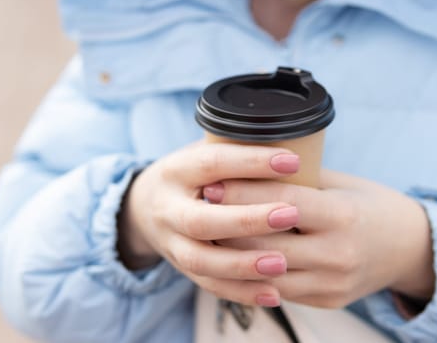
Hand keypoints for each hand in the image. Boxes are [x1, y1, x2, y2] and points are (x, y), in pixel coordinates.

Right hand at [117, 142, 302, 306]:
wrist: (144, 206)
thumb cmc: (190, 175)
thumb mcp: (202, 152)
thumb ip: (234, 151)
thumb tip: (289, 141)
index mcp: (177, 171)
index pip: (212, 164)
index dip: (251, 162)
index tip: (292, 161)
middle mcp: (168, 209)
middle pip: (201, 221)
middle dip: (247, 220)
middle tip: (289, 215)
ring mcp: (171, 243)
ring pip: (201, 261)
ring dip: (243, 265)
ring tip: (282, 263)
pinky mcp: (182, 267)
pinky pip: (209, 285)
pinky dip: (241, 292)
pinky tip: (273, 294)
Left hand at [203, 169, 434, 308]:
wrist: (411, 248)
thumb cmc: (373, 206)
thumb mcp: (343, 184)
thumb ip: (301, 181)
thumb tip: (252, 165)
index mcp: (343, 216)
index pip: (281, 203)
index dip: (241, 192)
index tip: (212, 182)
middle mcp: (337, 254)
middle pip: (265, 242)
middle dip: (226, 225)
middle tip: (199, 208)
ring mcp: (332, 284)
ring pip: (265, 272)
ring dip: (232, 254)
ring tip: (208, 234)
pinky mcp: (327, 301)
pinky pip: (279, 291)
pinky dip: (253, 275)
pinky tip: (233, 259)